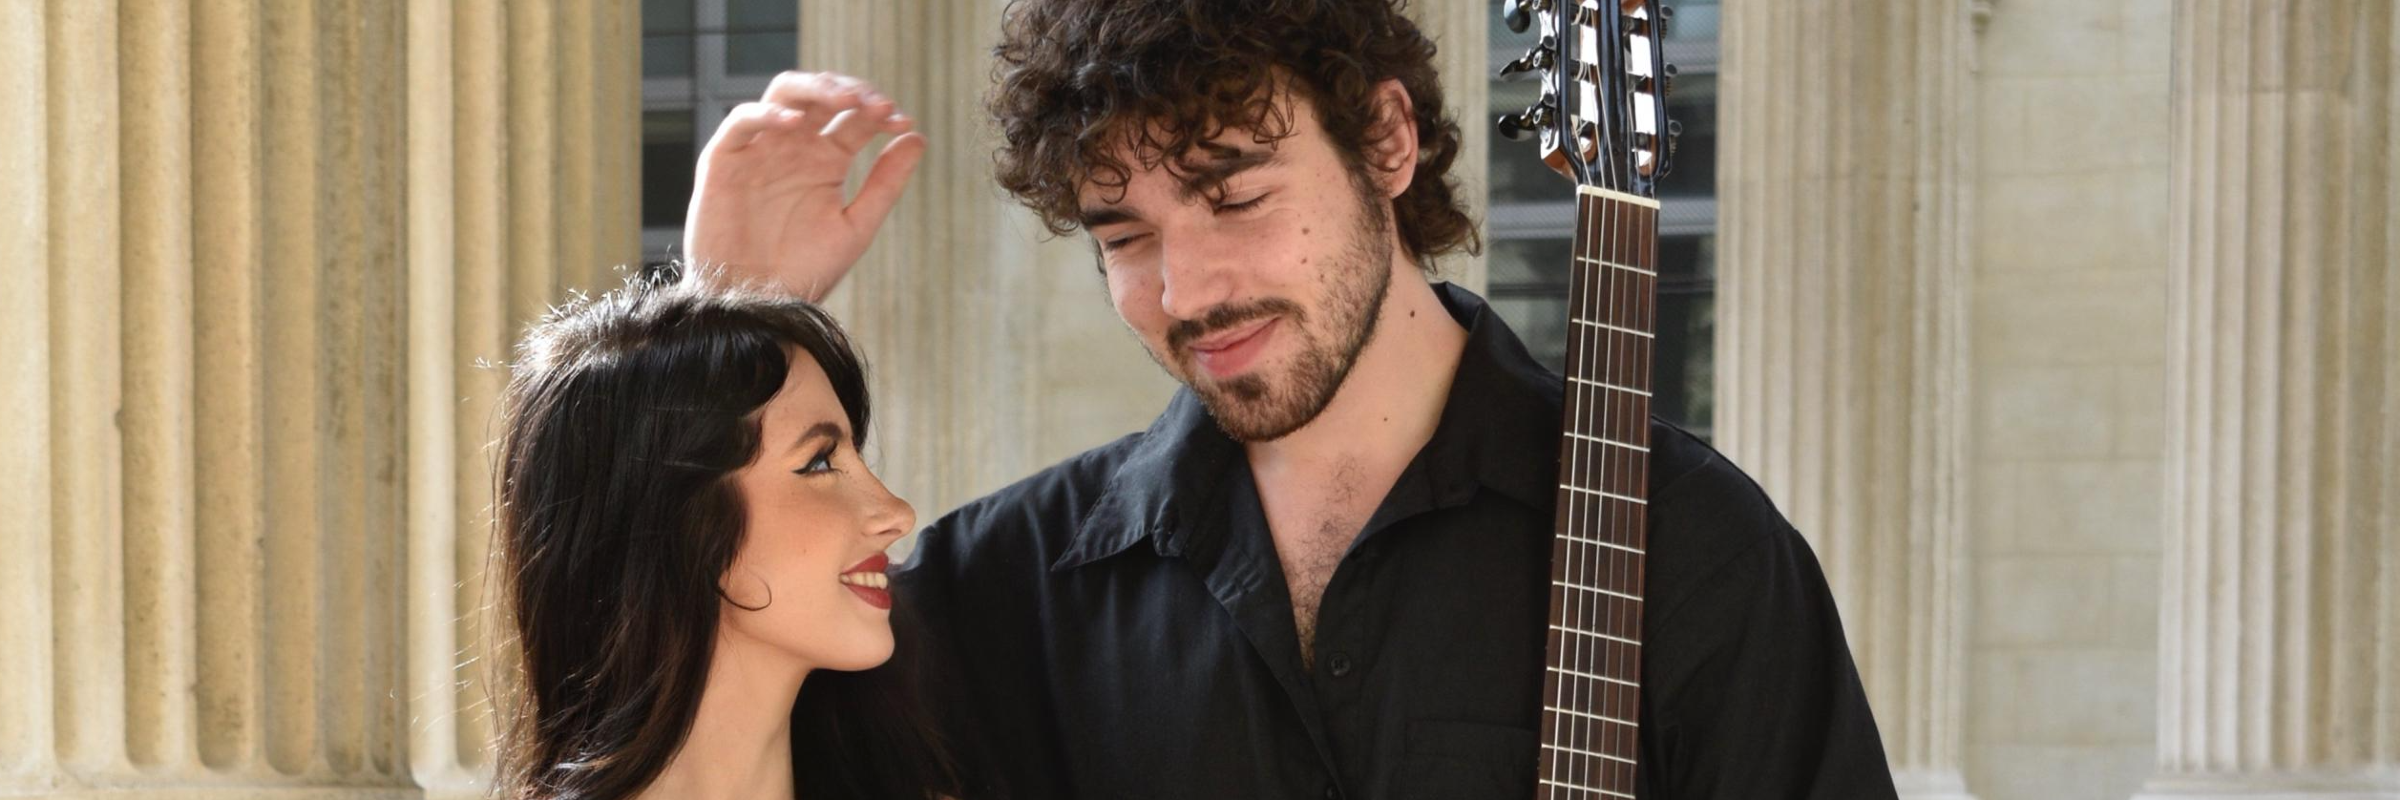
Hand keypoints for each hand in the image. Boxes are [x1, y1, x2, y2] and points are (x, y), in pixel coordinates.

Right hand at [683, 72, 926, 301]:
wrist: (756, 305)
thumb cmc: (803, 271)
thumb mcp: (855, 226)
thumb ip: (885, 182)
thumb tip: (917, 137)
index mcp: (827, 160)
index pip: (856, 117)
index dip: (879, 111)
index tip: (902, 123)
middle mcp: (795, 147)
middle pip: (822, 95)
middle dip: (851, 91)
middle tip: (876, 105)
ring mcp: (761, 149)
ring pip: (785, 94)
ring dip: (815, 88)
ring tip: (843, 101)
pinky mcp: (724, 159)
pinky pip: (742, 121)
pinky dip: (767, 114)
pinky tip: (794, 124)